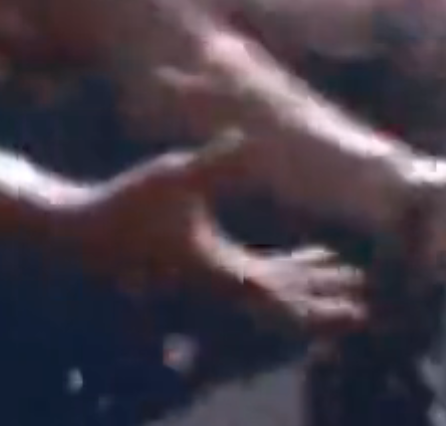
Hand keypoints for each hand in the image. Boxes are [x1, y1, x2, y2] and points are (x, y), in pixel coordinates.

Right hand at [63, 132, 367, 330]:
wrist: (80, 228)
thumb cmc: (125, 203)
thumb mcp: (174, 177)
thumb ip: (214, 162)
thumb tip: (247, 139)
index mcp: (216, 269)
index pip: (276, 294)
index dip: (316, 300)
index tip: (351, 306)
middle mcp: (217, 281)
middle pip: (282, 299)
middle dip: (323, 296)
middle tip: (365, 296)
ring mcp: (211, 277)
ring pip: (273, 288)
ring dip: (310, 281)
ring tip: (348, 270)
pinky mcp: (206, 268)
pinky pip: (261, 277)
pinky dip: (290, 270)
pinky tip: (314, 254)